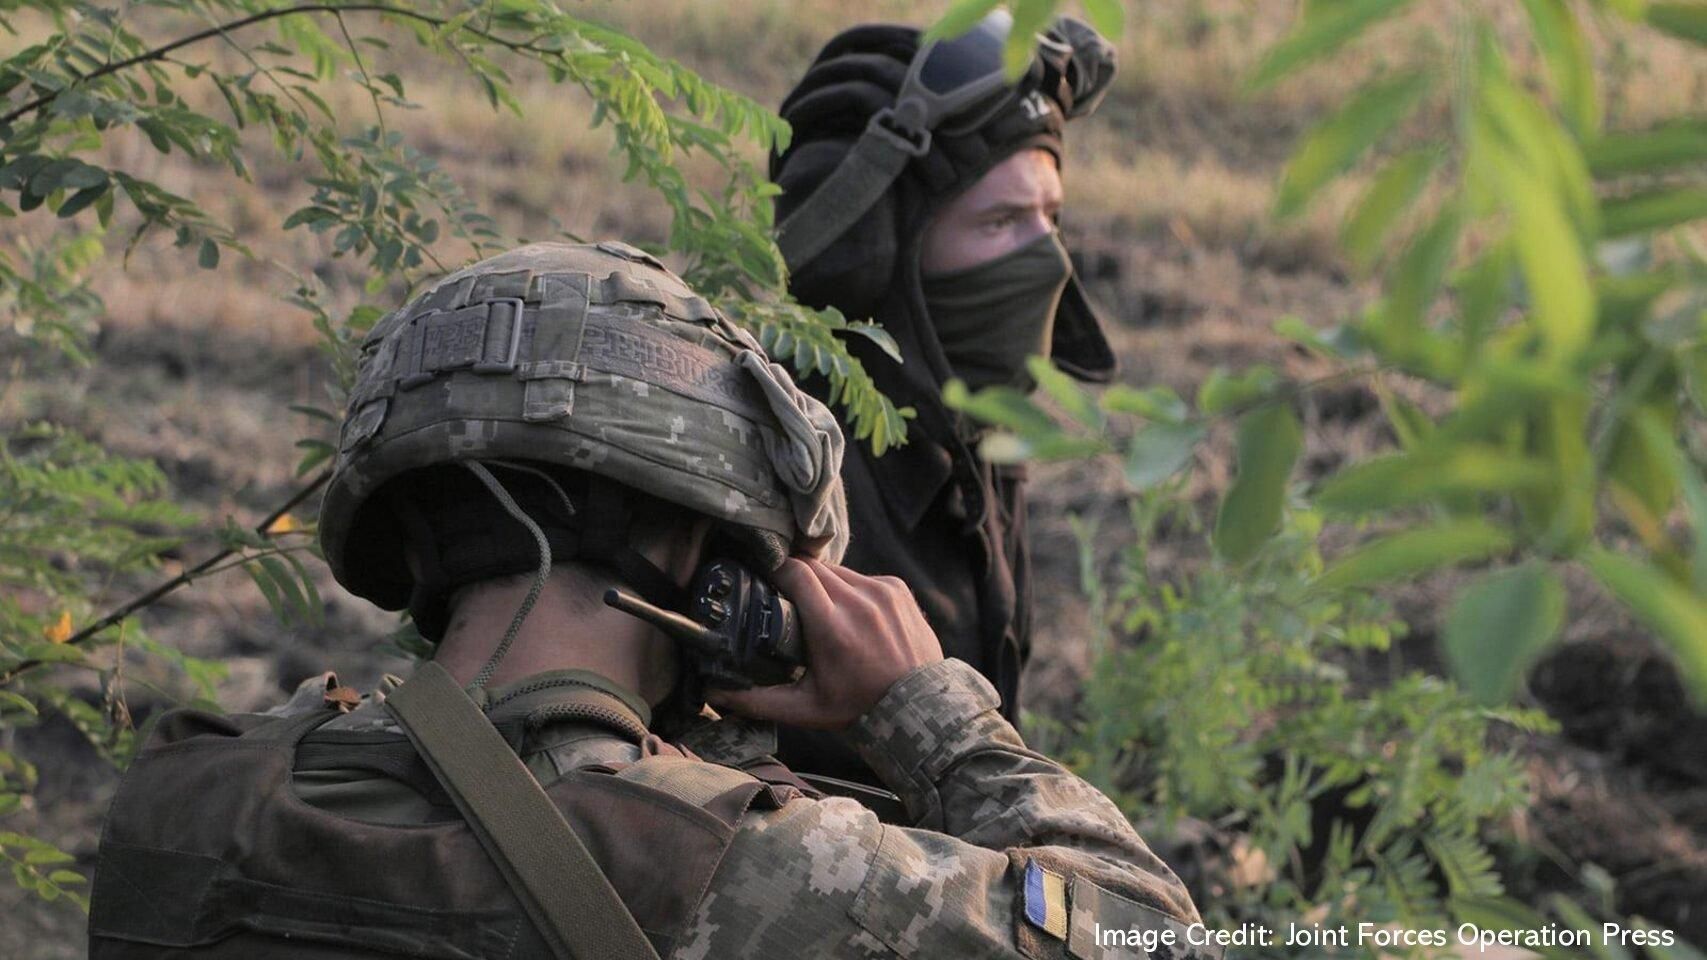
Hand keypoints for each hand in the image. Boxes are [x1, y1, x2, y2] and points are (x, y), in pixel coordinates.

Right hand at [706, 557, 942, 729]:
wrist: (919, 707)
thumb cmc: (859, 708)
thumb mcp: (806, 709)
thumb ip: (758, 700)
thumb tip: (716, 694)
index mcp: (831, 626)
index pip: (794, 571)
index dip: (774, 569)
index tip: (764, 578)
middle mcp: (858, 601)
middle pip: (812, 566)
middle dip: (795, 577)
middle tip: (784, 596)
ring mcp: (881, 591)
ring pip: (837, 570)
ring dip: (822, 583)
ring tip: (817, 609)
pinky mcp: (897, 588)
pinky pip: (862, 577)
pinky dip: (850, 589)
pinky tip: (849, 612)